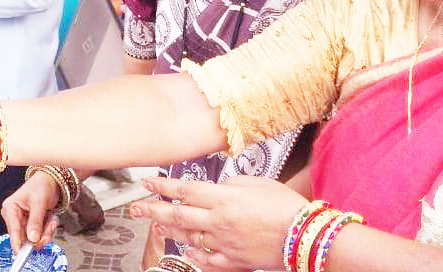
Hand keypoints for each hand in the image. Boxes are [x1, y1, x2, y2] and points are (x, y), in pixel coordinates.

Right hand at [2, 173, 60, 251]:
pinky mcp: (30, 225)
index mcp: (10, 208)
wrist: (50, 181)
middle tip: (49, 226)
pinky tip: (50, 219)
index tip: (21, 253)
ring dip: (46, 231)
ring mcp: (22, 222)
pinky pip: (40, 235)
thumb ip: (35, 221)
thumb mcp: (39, 203)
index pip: (13, 229)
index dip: (18, 242)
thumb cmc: (41, 186)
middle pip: (25, 236)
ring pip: (34, 238)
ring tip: (51, 219)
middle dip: (40, 234)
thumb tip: (32, 238)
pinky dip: (48, 229)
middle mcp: (14, 217)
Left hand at [130, 176, 304, 270]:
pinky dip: (194, 254)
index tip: (147, 182)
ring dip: (170, 229)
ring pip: (188, 236)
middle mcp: (218, 221)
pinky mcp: (233, 260)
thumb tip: (218, 186)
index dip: (163, 186)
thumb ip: (232, 183)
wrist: (306, 236)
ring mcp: (224, 243)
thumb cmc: (287, 206)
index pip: (184, 190)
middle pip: (178, 214)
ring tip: (157, 224)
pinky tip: (186, 249)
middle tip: (136, 208)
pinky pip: (206, 259)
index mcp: (224, 198)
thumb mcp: (258, 182)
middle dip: (153, 209)